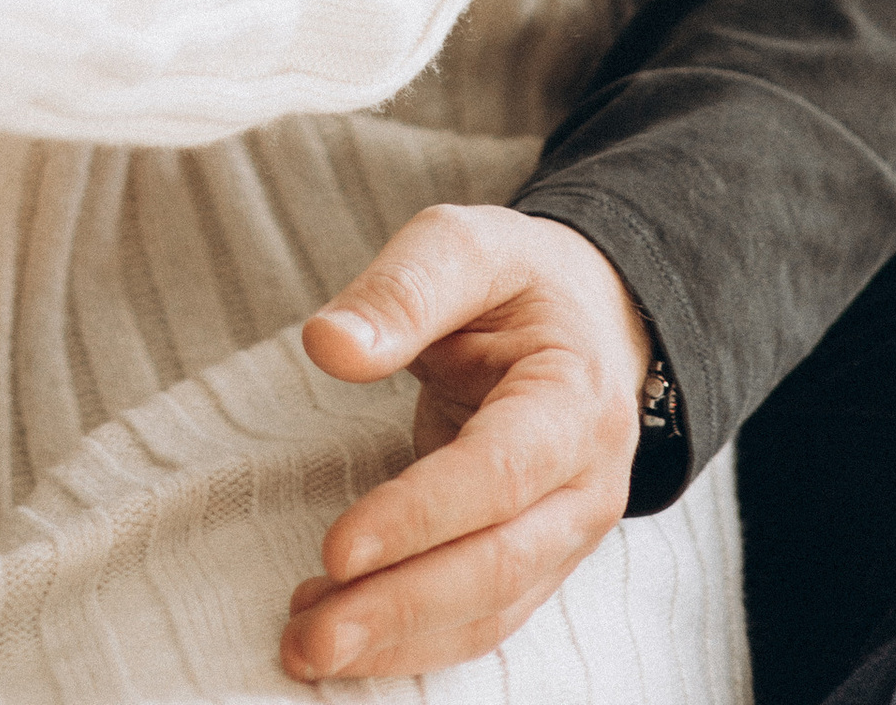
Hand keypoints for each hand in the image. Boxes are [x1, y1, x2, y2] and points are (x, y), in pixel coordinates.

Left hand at [279, 205, 651, 681]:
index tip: (337, 548)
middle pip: (497, 566)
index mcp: (574, 399)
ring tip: (306, 649)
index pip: (497, 476)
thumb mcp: (465, 245)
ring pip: (489, 610)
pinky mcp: (537, 560)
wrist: (589, 318)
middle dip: (401, 607)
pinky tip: (342, 635)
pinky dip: (413, 638)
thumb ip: (402, 290)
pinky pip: (481, 617)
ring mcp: (568, 534)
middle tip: (310, 638)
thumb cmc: (517, 279)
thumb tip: (329, 345)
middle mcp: (585, 484)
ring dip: (398, 641)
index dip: (419, 517)